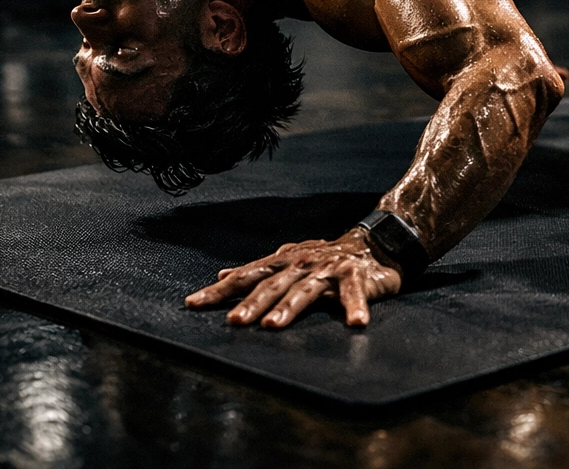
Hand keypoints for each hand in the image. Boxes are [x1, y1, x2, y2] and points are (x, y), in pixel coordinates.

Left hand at [184, 228, 401, 328]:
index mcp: (284, 261)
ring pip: (305, 290)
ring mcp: (328, 268)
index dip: (220, 290)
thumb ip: (260, 269)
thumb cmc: (327, 257)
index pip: (247, 276)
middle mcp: (302, 263)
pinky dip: (355, 307)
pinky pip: (353, 293)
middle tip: (234, 321)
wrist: (375, 244)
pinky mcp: (355, 275)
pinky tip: (356, 323)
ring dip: (288, 308)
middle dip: (251, 303)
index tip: (193, 304)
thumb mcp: (290, 259)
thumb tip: (224, 274)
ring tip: (273, 325)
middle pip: (272, 284)